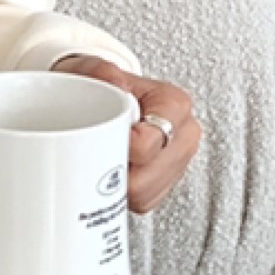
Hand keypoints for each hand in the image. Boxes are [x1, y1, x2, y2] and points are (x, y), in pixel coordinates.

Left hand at [50, 53, 201, 212]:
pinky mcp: (165, 187)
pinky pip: (142, 204)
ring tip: (103, 161)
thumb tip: (112, 80)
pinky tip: (112, 174)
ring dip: (117, 186)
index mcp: (174, 104)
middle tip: (95, 154)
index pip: (152, 141)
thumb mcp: (91, 70)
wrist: (101, 97)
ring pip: (144, 195)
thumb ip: (99, 71)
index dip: (123, 148)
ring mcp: (177, 164)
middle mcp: (183, 136)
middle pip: (147, 178)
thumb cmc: (100, 86)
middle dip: (116, 172)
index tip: (103, 143)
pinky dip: (121, 195)